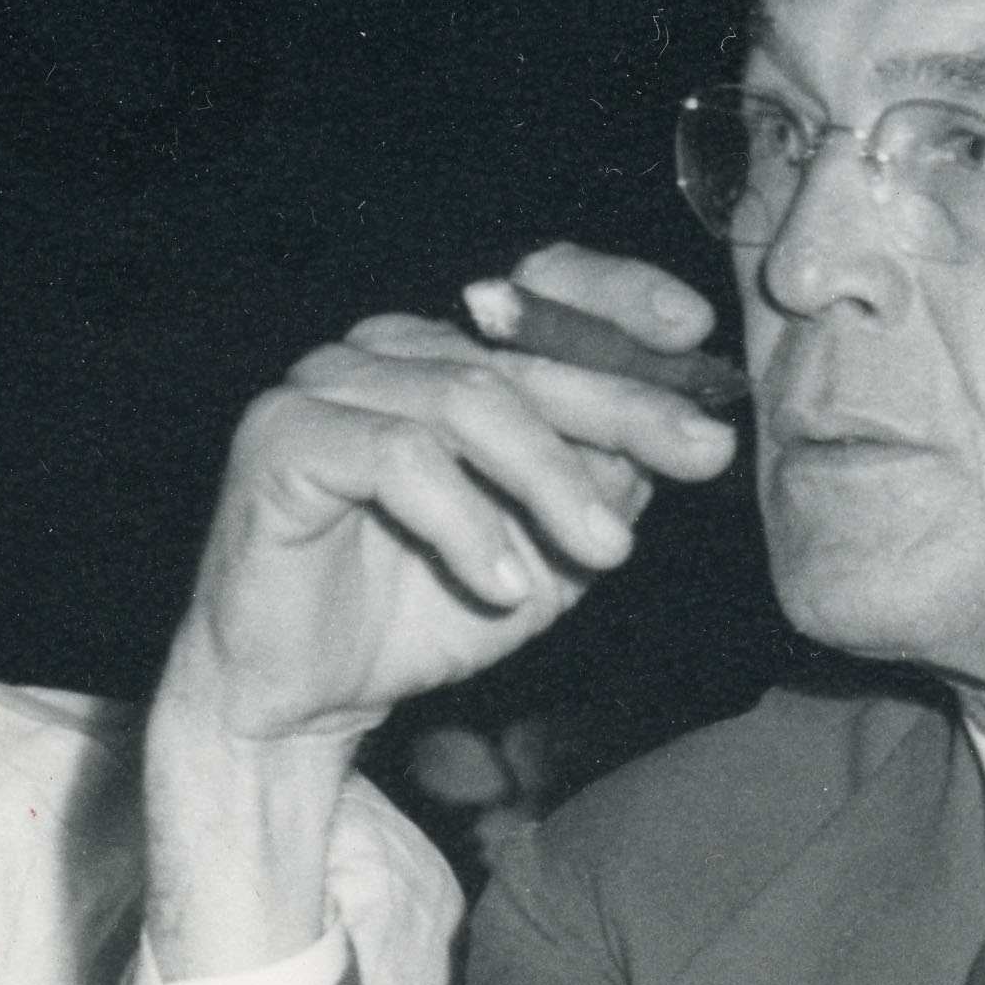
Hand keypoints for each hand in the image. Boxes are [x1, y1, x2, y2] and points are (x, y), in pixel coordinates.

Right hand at [141, 252, 743, 976]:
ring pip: (466, 398)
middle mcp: (387, 351)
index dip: (615, 297)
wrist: (308, 696)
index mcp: (450, 356)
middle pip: (520, 352)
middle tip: (701, 452)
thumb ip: (607, 485)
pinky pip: (398, 459)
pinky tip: (504, 584)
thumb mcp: (550, 550)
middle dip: (623, 404)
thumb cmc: (425, 608)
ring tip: (606, 551)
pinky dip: (467, 523)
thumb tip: (694, 434)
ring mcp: (327, 386)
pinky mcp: (283, 440)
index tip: (692, 330)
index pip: (537, 288)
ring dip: (551, 478)